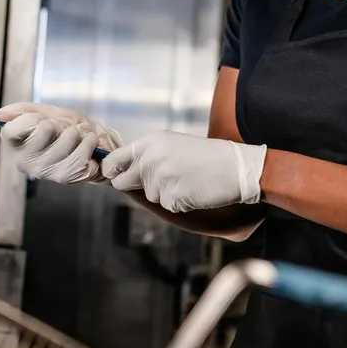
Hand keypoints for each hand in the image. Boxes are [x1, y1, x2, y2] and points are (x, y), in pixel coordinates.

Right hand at [0, 102, 121, 183]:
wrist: (91, 141)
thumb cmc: (64, 127)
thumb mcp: (42, 112)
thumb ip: (20, 111)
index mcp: (15, 144)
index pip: (10, 131)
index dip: (30, 119)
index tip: (42, 119)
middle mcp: (25, 161)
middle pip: (44, 129)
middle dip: (60, 123)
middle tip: (64, 128)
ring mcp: (44, 171)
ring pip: (67, 140)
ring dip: (79, 133)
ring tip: (78, 136)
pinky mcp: (64, 177)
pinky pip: (80, 154)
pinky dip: (89, 144)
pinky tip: (87, 145)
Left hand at [100, 131, 265, 211]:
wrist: (236, 166)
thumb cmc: (205, 155)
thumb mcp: (171, 144)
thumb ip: (146, 155)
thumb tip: (121, 170)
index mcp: (150, 142)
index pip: (114, 160)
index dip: (111, 170)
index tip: (113, 175)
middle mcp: (151, 159)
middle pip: (123, 182)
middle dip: (134, 186)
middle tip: (159, 181)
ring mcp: (161, 178)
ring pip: (150, 195)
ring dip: (164, 193)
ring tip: (186, 179)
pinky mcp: (173, 196)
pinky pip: (167, 205)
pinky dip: (179, 202)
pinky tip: (193, 190)